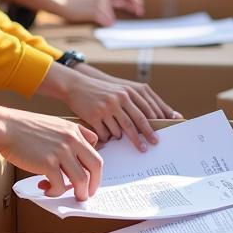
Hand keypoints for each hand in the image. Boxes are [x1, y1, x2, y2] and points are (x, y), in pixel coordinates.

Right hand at [0, 107, 102, 200]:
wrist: (5, 127)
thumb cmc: (24, 128)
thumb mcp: (53, 124)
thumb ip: (67, 138)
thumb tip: (74, 161)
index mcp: (74, 130)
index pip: (95, 150)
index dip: (94, 168)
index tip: (89, 177)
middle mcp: (71, 140)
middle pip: (96, 166)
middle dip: (94, 184)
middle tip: (86, 193)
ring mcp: (61, 151)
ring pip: (81, 180)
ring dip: (78, 193)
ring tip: (68, 196)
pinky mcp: (48, 163)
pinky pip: (60, 186)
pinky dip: (55, 192)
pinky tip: (46, 189)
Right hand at [40, 64, 167, 150]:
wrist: (76, 86)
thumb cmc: (101, 91)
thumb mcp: (119, 91)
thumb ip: (133, 102)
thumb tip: (150, 121)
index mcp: (127, 92)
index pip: (146, 111)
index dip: (153, 126)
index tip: (157, 137)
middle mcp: (118, 99)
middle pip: (136, 122)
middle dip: (145, 136)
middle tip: (151, 146)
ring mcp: (106, 107)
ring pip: (120, 131)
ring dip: (120, 137)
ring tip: (118, 137)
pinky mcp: (94, 116)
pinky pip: (105, 134)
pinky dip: (107, 137)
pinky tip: (104, 133)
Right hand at [60, 0, 143, 24]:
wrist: (63, 4)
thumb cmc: (79, 3)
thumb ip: (109, 0)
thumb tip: (123, 7)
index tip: (140, 7)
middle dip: (135, 6)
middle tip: (139, 13)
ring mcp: (100, 2)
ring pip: (112, 16)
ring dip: (110, 21)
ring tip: (101, 21)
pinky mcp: (95, 11)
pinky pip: (106, 22)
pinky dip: (105, 24)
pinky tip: (99, 24)